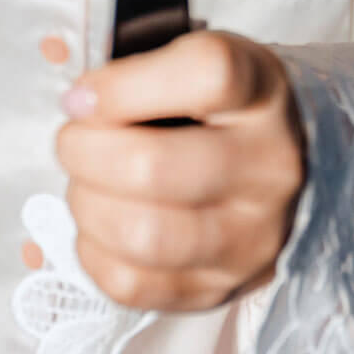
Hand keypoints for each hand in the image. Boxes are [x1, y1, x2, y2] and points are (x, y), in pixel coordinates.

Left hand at [53, 29, 304, 311]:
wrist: (281, 169)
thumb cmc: (219, 108)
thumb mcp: (196, 64)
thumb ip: (140, 70)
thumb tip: (80, 105)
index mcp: (261, 93)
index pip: (206, 75)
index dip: (125, 85)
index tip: (83, 95)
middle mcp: (267, 168)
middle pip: (154, 167)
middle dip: (85, 151)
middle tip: (72, 140)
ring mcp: (250, 239)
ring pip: (143, 235)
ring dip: (88, 205)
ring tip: (85, 183)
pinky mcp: (220, 289)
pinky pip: (133, 285)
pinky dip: (95, 252)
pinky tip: (101, 225)